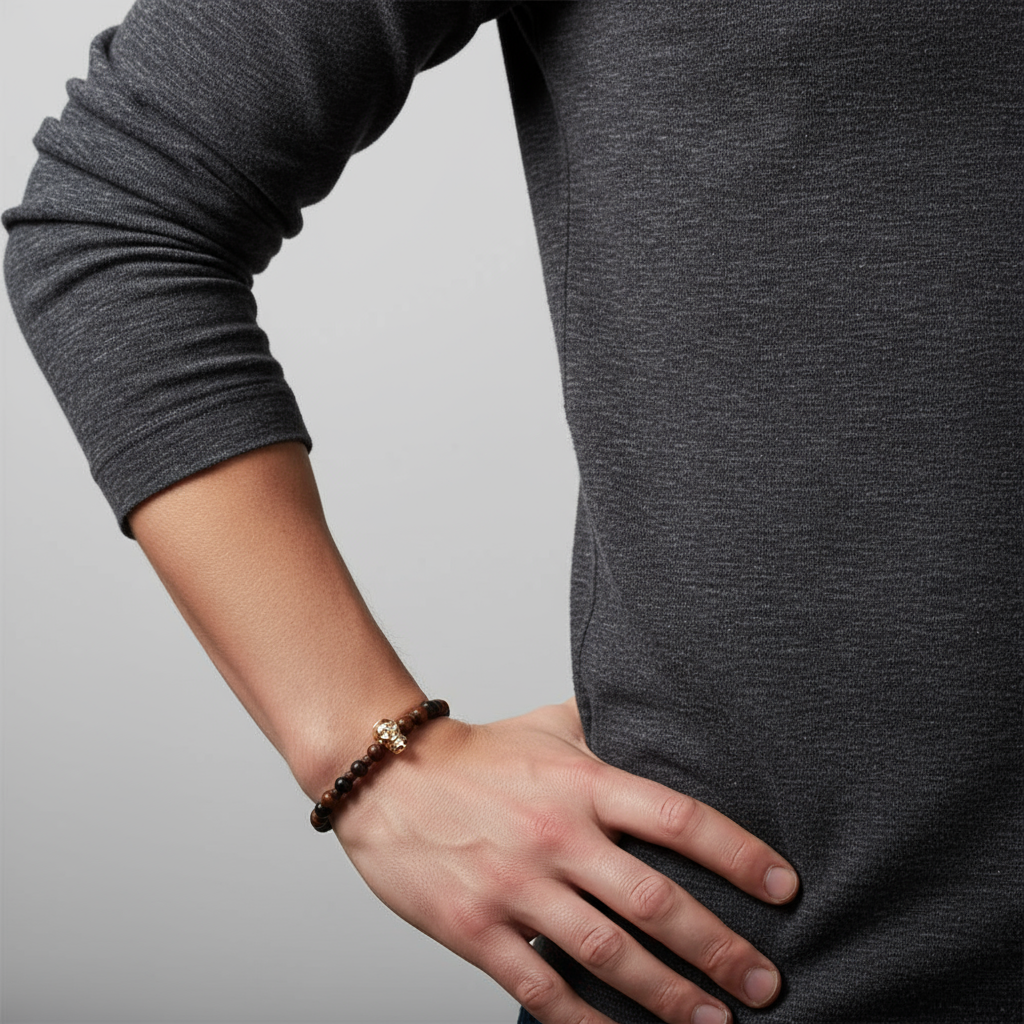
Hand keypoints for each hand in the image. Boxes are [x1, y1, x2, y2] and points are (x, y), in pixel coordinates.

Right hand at [335, 698, 798, 1023]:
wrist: (387, 776)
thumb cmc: (474, 755)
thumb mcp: (546, 724)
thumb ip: (605, 727)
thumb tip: (659, 718)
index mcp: (581, 783)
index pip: (676, 818)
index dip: (737, 854)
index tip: (782, 886)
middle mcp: (556, 835)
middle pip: (655, 900)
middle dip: (719, 947)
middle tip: (767, 982)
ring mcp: (516, 886)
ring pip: (608, 952)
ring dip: (669, 994)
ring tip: (715, 1020)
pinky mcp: (475, 928)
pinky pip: (541, 987)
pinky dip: (587, 1022)